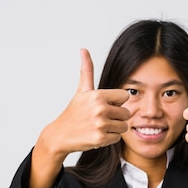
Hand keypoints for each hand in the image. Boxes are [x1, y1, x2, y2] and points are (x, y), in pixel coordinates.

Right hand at [29, 49, 129, 187]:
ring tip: (99, 126)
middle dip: (117, 116)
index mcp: (97, 95)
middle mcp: (100, 108)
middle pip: (126, 113)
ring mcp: (100, 124)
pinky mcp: (100, 139)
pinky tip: (97, 134)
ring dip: (114, 128)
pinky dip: (109, 138)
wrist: (60, 134)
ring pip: (123, 126)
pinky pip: (117, 137)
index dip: (117, 101)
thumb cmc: (74, 112)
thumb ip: (87, 70)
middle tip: (101, 118)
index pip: (125, 96)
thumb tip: (83, 49)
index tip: (105, 105)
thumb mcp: (81, 90)